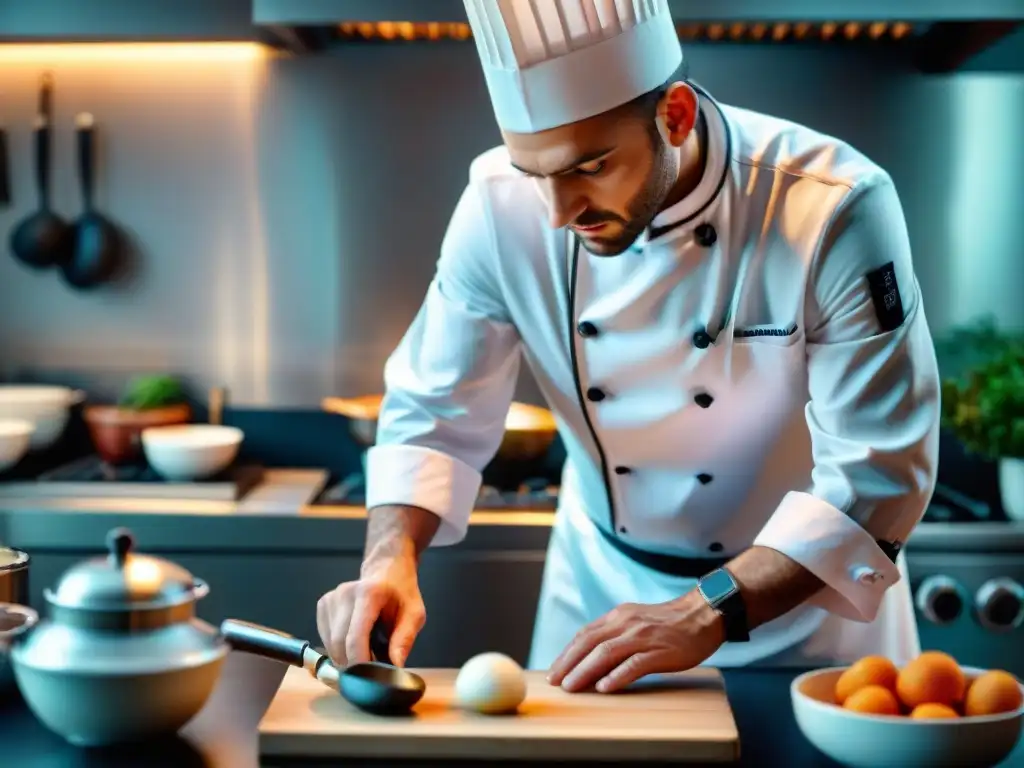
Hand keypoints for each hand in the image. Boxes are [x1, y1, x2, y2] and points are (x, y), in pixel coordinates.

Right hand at [316, 553, 424, 667]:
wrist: (386, 569)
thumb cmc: (401, 592)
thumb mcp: (414, 614)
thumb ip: (405, 639)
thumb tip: (394, 666)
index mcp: (369, 594)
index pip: (355, 637)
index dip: (360, 663)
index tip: (370, 678)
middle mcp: (345, 593)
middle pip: (338, 643)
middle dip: (352, 664)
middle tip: (370, 672)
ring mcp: (331, 598)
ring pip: (329, 643)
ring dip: (344, 658)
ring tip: (364, 656)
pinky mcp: (323, 604)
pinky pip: (325, 637)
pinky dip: (337, 648)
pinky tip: (353, 644)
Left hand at [547, 591, 724, 693]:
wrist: (702, 615)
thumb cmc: (669, 624)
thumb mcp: (636, 621)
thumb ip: (616, 634)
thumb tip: (591, 657)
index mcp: (619, 617)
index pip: (585, 634)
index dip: (567, 653)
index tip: (555, 670)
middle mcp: (627, 623)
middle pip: (590, 642)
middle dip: (569, 663)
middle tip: (555, 682)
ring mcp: (643, 637)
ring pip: (606, 653)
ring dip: (585, 671)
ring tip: (572, 687)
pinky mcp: (660, 651)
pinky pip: (634, 664)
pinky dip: (617, 676)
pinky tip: (605, 687)